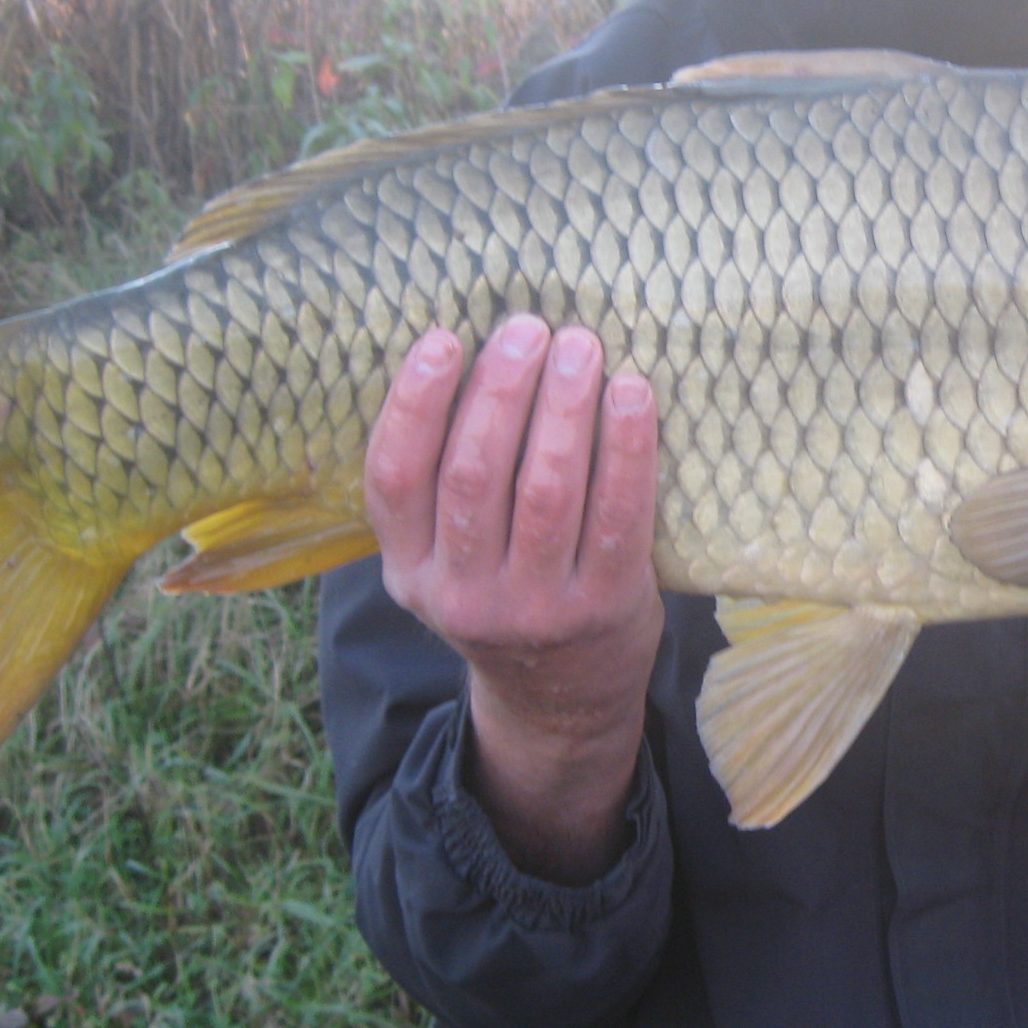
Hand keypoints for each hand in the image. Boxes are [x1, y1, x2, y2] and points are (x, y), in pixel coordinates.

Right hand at [364, 314, 662, 880]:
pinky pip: (617, 514)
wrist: (562, 700)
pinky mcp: (605, 607)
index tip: (445, 338)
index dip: (415, 403)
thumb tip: (478, 353)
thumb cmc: (507, 593)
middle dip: (502, 388)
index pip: (394, 479)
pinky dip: (626, 446)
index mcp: (410, 571)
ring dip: (565, 405)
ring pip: (545, 489)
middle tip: (530, 328)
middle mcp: (463, 595)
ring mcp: (536, 607)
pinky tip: (633, 394)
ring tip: (579, 348)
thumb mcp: (448, 561)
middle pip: (474, 473)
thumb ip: (446, 489)